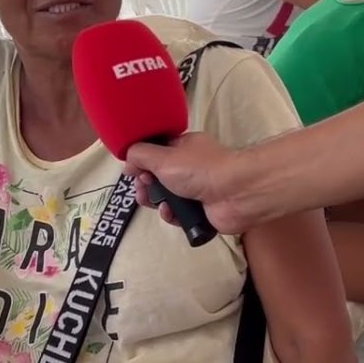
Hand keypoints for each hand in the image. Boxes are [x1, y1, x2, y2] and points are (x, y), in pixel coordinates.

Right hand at [124, 132, 262, 233]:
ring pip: (168, 198)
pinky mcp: (202, 211)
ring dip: (157, 201)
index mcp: (184, 147)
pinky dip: (172, 215)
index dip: (142, 162)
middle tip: (141, 190)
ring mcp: (197, 190)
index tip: (132, 172)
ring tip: (153, 203)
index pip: (157, 152)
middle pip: (159, 177)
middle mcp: (191, 167)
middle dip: (146, 185)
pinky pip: (179, 214)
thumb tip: (128, 161)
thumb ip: (140, 155)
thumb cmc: (199, 169)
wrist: (235, 194)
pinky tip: (171, 213)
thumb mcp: (163, 157)